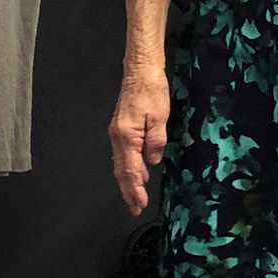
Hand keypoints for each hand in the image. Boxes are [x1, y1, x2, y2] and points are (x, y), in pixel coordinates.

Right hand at [109, 65, 170, 215]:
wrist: (139, 69)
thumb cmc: (151, 90)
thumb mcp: (160, 117)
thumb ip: (156, 141)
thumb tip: (152, 161)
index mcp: (127, 137)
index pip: (130, 171)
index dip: (135, 190)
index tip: (140, 205)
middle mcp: (118, 137)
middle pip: (121, 171)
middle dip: (128, 191)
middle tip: (135, 208)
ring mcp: (118, 132)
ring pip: (121, 163)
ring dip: (128, 180)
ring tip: (136, 196)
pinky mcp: (122, 127)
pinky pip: (124, 154)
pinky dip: (129, 167)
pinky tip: (139, 171)